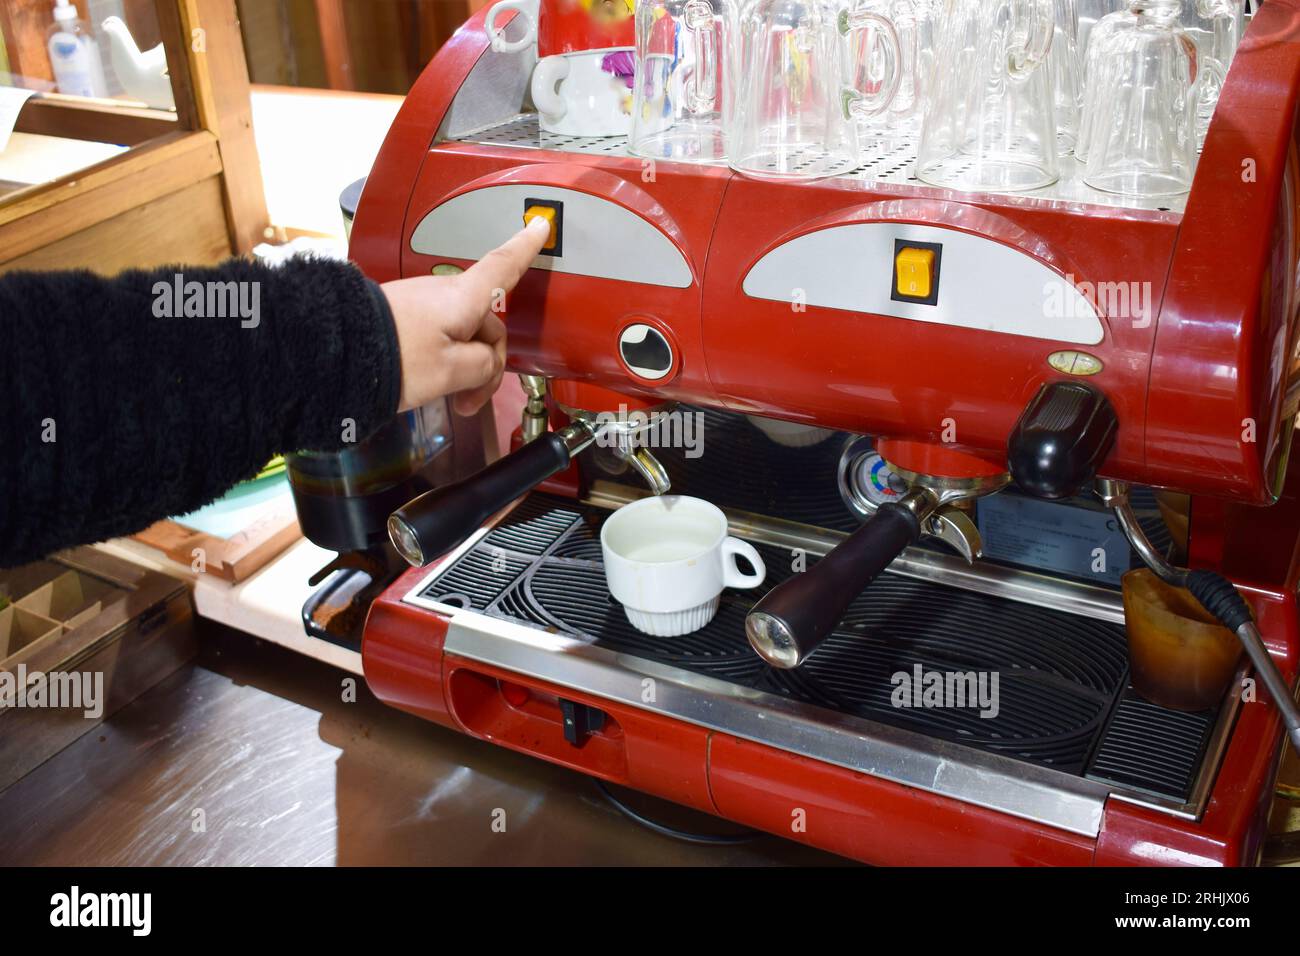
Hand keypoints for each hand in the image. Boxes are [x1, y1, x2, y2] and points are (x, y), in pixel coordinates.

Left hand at [382, 216, 550, 414]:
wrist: (335, 355)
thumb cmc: (394, 359)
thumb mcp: (452, 372)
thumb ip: (485, 366)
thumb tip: (487, 363)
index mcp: (463, 298)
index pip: (503, 266)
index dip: (525, 248)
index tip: (541, 226)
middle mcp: (444, 293)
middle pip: (486, 323)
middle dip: (487, 363)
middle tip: (470, 399)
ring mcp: (422, 303)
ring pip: (461, 335)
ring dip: (463, 368)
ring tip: (449, 398)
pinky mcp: (403, 316)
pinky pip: (437, 336)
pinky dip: (443, 362)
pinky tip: (430, 383)